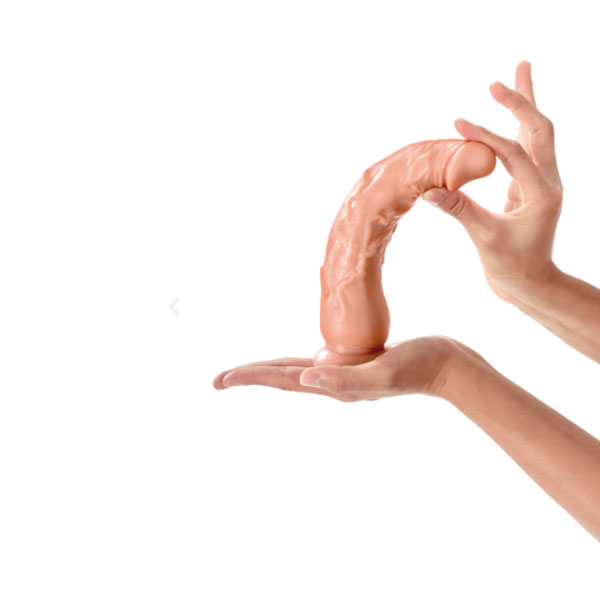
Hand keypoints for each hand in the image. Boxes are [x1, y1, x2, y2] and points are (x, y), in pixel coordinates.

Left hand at [213, 336, 455, 400]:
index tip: (221, 379)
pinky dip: (295, 361)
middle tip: (219, 380)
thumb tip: (305, 380)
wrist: (446, 365)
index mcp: (332, 386)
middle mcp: (332, 383)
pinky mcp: (353, 363)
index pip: (281, 380)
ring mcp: (342, 374)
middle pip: (281, 378)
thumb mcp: (382, 374)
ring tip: (246, 372)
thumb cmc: (418, 367)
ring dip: (268, 371)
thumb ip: (345, 380)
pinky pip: (315, 362)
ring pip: (294, 372)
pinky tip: (295, 362)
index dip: (250, 377)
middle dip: (250, 377)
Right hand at [422, 61, 562, 305]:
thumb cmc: (512, 267)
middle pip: (539, 128)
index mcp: (542, 193)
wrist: (530, 282)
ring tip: (518, 71)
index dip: (486, 137)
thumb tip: (428, 190)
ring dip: (526, 104)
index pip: (514, 153)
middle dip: (520, 101)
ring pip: (538, 133)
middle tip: (497, 80)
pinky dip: (516, 126)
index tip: (458, 124)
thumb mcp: (485, 238)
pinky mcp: (529, 186)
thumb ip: (460, 211)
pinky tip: (509, 114)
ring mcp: (541, 181)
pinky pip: (525, 148)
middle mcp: (547, 181)